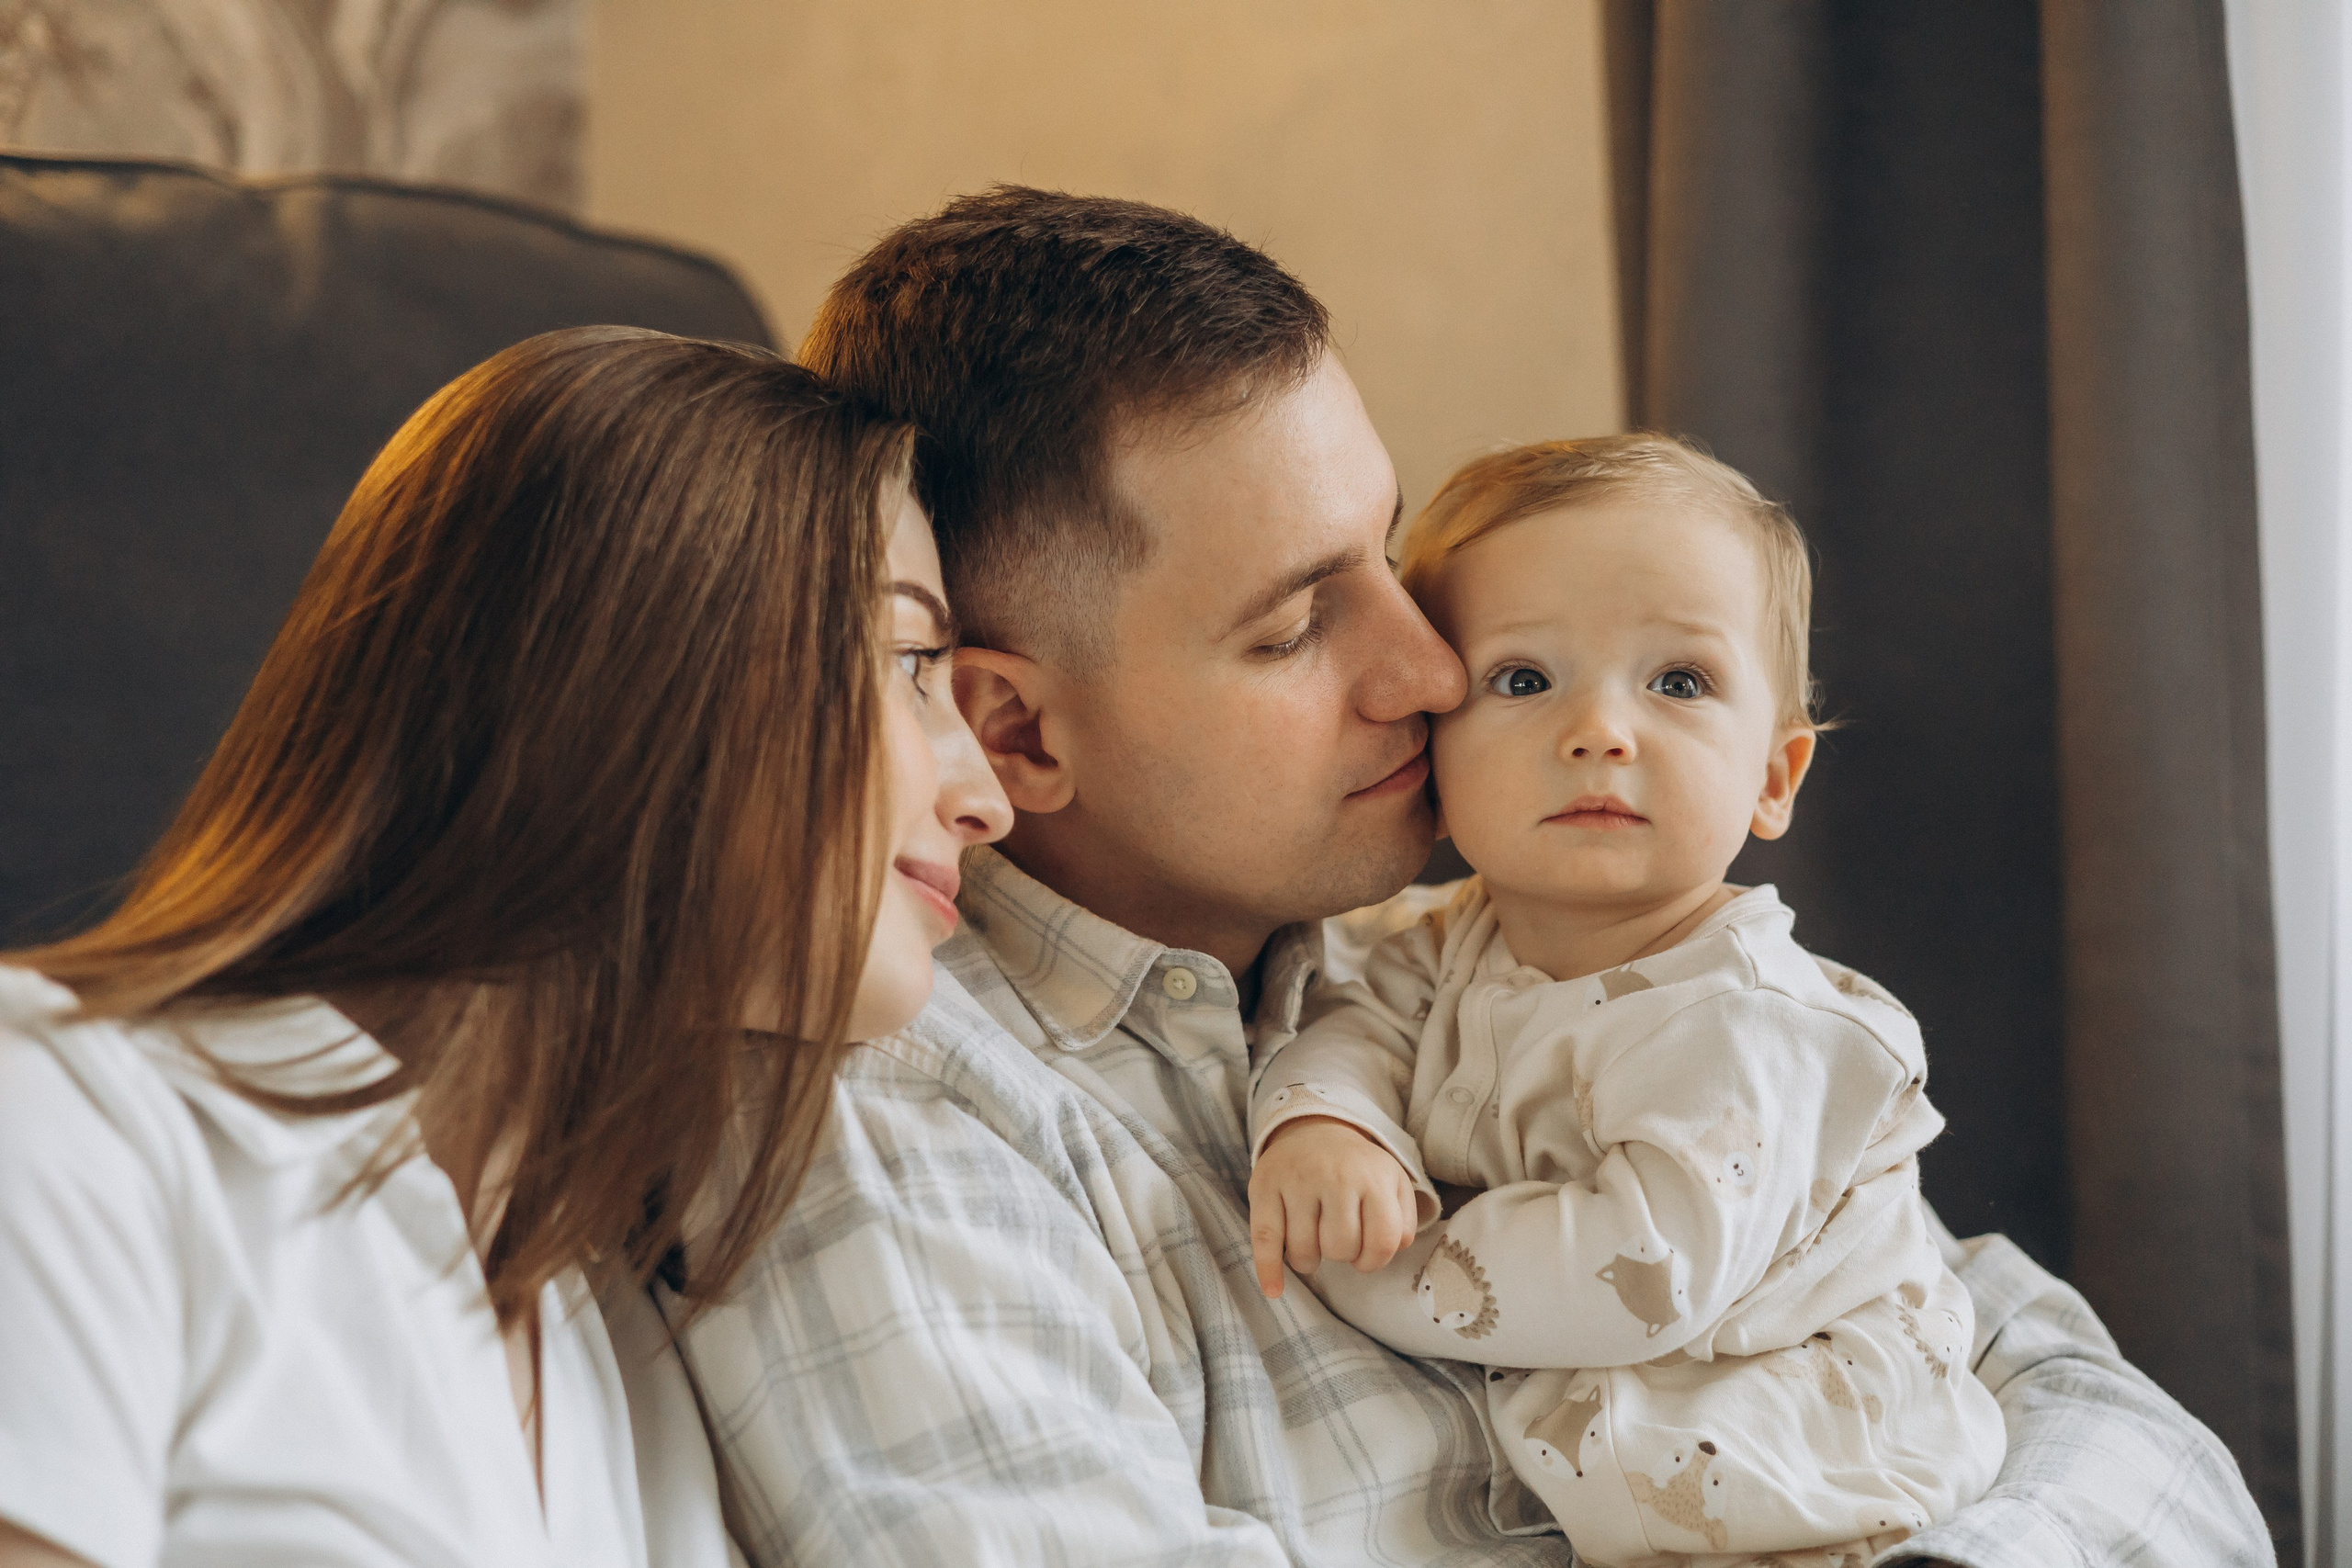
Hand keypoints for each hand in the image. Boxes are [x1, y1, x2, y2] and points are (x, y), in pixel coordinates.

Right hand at [1248, 1117, 1417, 1298]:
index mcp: (1374, 1177)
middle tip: (1337, 1240)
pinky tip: (1275, 1289)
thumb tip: (1393, 1250)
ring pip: (1304, 1250)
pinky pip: (1265, 1238)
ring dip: (1310, 1260)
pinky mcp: (1265, 1186)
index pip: (1382, 1242)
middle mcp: (1336, 1176)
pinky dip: (1268, 1269)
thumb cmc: (1357, 1170)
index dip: (1374, 1262)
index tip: (1365, 1258)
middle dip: (1341, 1255)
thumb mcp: (1393, 1183)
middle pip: (1341, 1249)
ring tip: (1313, 1243)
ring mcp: (1298, 1180)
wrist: (1315, 1129)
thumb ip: (1404, 1220)